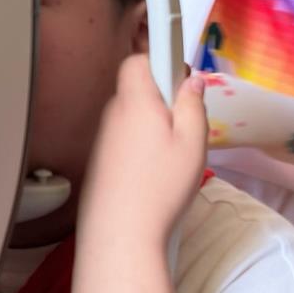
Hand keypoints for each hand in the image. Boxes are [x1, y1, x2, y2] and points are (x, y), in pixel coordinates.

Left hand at [80, 55, 208, 249]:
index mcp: (135, 101)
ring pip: (132, 116)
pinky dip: (140, 146)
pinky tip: (155, 173)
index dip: (160, 61)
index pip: (138, 60)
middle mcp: (113, 114)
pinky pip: (124, 139)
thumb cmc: (160, 186)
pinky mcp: (101, 161)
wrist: (121, 233)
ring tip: (172, 156)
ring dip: (152, 124)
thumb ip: (192, 105)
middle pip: (137, 89)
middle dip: (161, 98)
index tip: (180, 79)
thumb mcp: (192, 142)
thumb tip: (192, 81)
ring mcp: (104, 138)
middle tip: (185, 124)